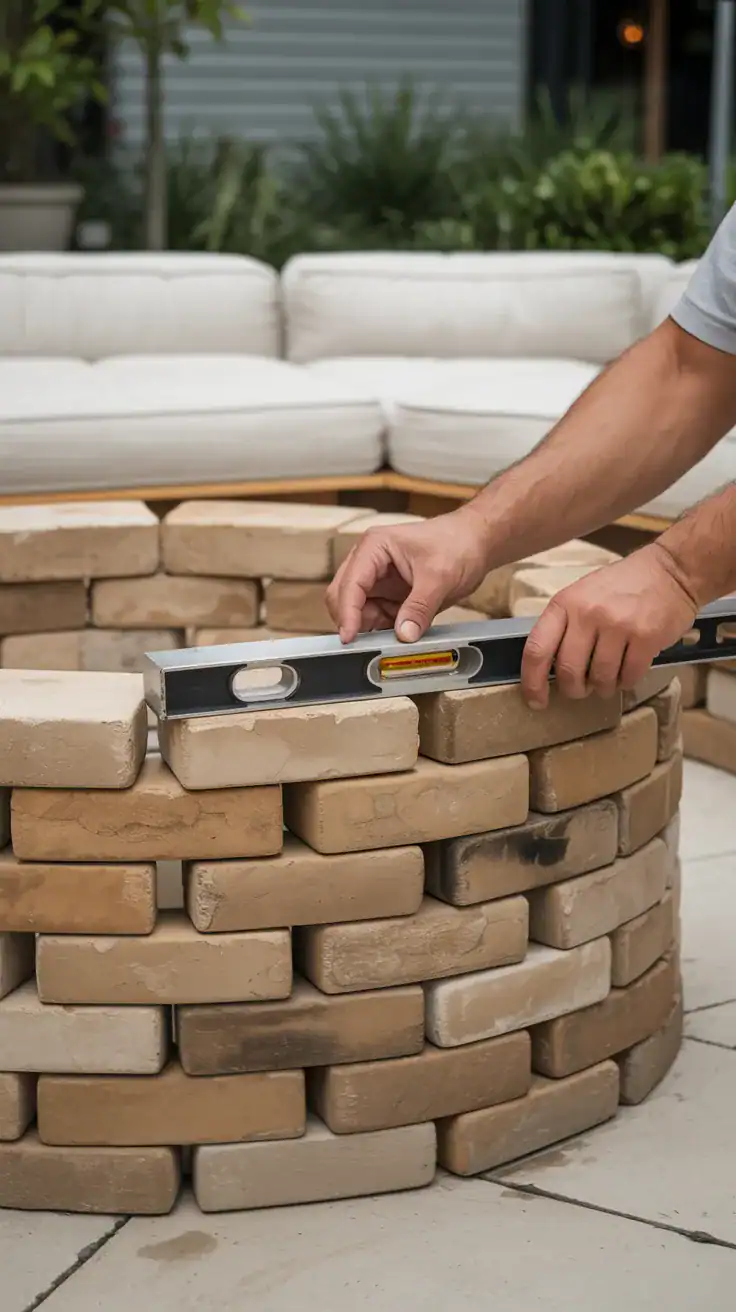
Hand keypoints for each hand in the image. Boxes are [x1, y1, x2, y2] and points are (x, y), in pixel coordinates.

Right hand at [326, 506, 491, 642]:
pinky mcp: (389, 594)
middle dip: (353, 620)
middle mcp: (369, 561)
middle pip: (343, 596)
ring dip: (369, 627)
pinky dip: (382, 629)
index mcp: (374, 547)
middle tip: (366, 644)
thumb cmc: (458, 543)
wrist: (477, 541)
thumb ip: (420, 607)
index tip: (349, 637)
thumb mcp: (440, 577)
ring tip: (394, 637)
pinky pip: (376, 617)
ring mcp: (378, 579)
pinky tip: (399, 634)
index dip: (347, 612)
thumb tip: (404, 635)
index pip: (350, 583)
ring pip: (358, 610)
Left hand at [520, 543, 697, 708]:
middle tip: (581, 690)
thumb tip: (549, 671)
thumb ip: (565, 627)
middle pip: (568, 671)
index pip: (537, 649)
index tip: (535, 701)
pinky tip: (628, 672)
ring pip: (600, 678)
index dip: (531, 682)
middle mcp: (587, 613)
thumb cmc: (622, 586)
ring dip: (602, 688)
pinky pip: (629, 677)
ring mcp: (618, 625)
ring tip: (608, 680)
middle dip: (573, 689)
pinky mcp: (646, 638)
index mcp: (565, 603)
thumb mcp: (582, 595)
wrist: (671, 571)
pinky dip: (626, 682)